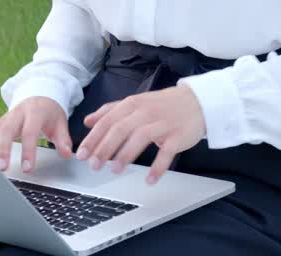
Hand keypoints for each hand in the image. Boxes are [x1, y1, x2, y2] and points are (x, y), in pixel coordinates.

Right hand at [0, 96, 74, 173]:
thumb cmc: (48, 114)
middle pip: (5, 130)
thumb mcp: (60, 123)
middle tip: (1, 168)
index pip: (30, 131)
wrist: (39, 96)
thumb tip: (67, 153)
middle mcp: (16, 114)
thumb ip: (63, 139)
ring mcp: (3, 118)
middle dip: (2, 149)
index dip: (28, 150)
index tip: (27, 168)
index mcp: (34, 113)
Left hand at [76, 84, 204, 184]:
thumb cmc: (163, 105)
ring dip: (126, 155)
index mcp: (132, 104)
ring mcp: (163, 123)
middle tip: (94, 165)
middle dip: (105, 148)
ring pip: (141, 137)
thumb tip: (87, 121)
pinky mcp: (178, 136)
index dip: (93, 138)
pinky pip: (167, 152)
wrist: (198, 102)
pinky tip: (149, 179)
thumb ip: (110, 111)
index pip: (108, 121)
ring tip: (115, 170)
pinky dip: (158, 166)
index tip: (82, 154)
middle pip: (121, 129)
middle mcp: (146, 112)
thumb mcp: (135, 102)